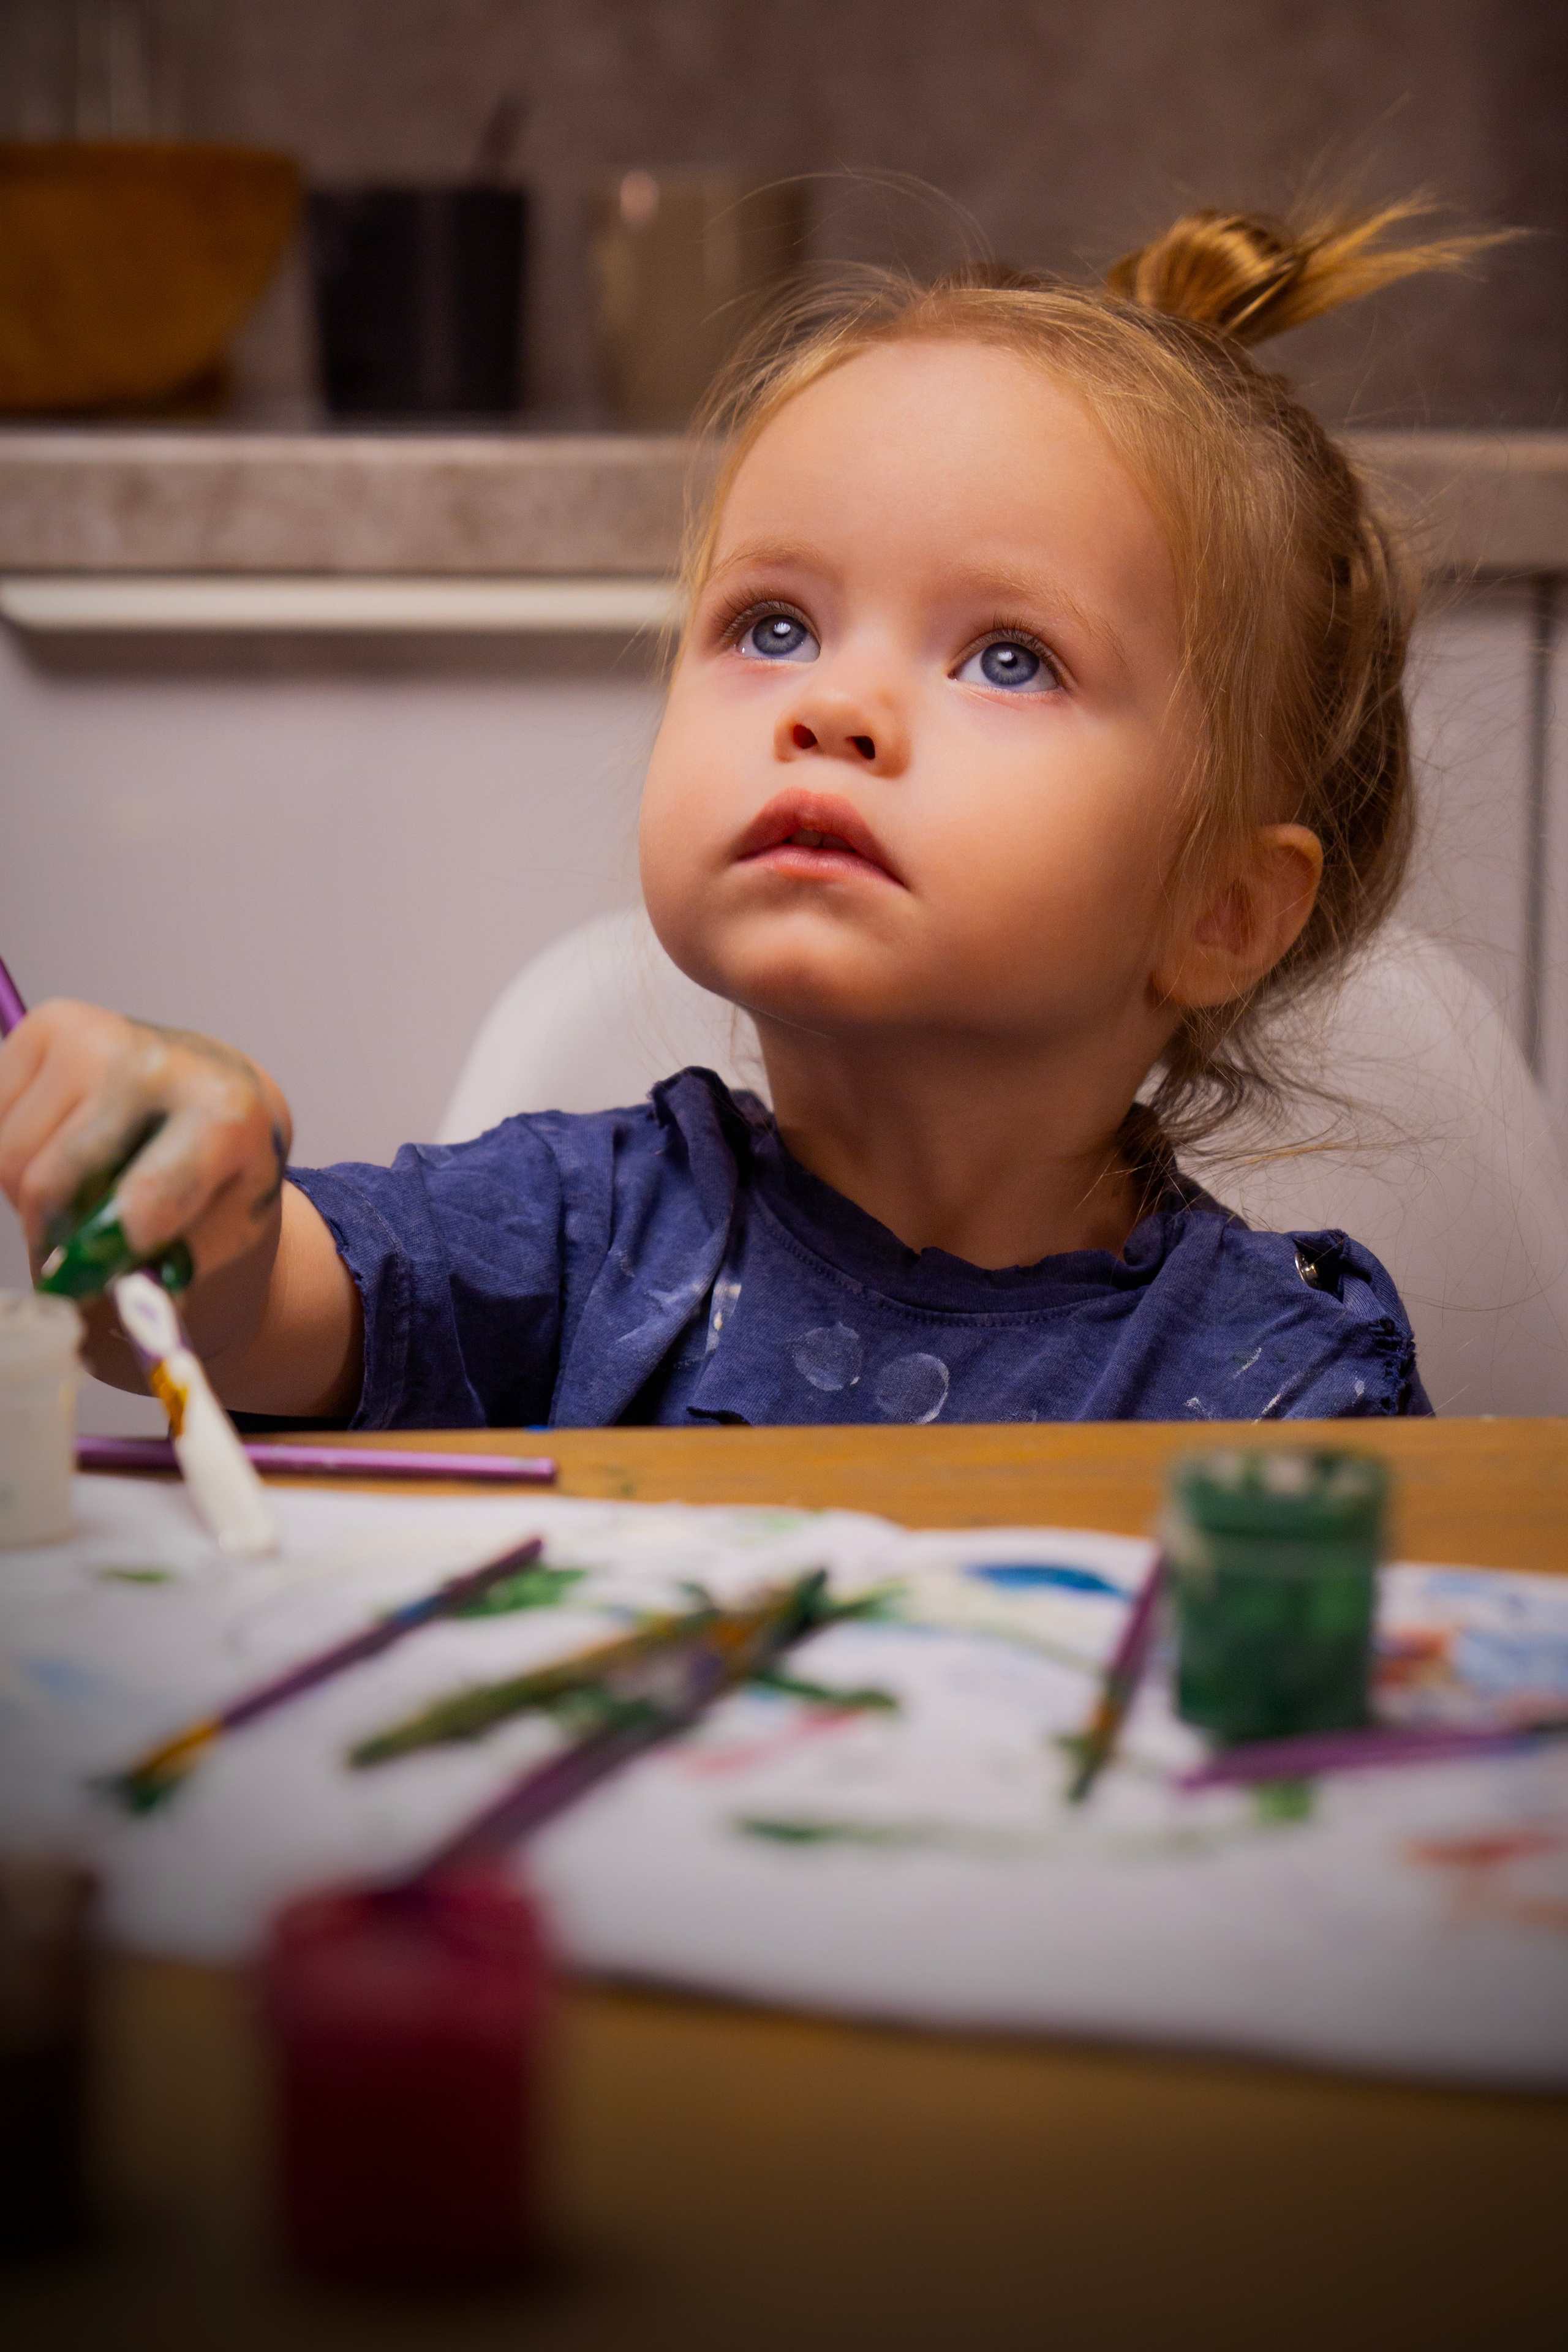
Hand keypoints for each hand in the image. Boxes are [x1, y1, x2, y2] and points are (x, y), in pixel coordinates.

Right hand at [0, 1000, 291, 1292]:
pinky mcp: (49, 1024)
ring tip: (80, 1191)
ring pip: (8, 1155)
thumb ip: (169, 1271)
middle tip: (70, 1256)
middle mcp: (158, 1064)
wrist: (223, 1089)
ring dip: (30, 1196)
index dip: (101, 1254)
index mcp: (224, 1116)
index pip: (145, 1197)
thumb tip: (116, 1306)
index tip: (83, 1283)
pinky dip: (13, 1153)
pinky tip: (62, 1146)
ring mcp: (98, 1035)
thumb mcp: (223, 1231)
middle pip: (48, 1180)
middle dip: (50, 1235)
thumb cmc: (221, 1170)